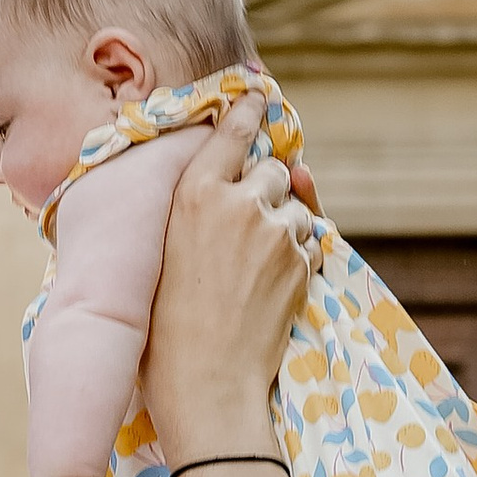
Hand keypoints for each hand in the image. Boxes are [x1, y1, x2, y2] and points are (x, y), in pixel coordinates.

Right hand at [141, 96, 311, 467]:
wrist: (205, 380)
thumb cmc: (166, 324)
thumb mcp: (164, 250)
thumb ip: (201, 207)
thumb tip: (257, 173)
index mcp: (192, 194)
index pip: (231, 133)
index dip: (248, 113)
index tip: (258, 96)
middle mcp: (239, 202)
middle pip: (274, 170)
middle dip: (268, 190)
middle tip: (245, 227)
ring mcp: (276, 232)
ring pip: (297, 208)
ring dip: (285, 226)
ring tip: (253, 266)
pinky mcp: (303, 263)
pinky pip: (312, 243)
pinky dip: (299, 256)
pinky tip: (270, 285)